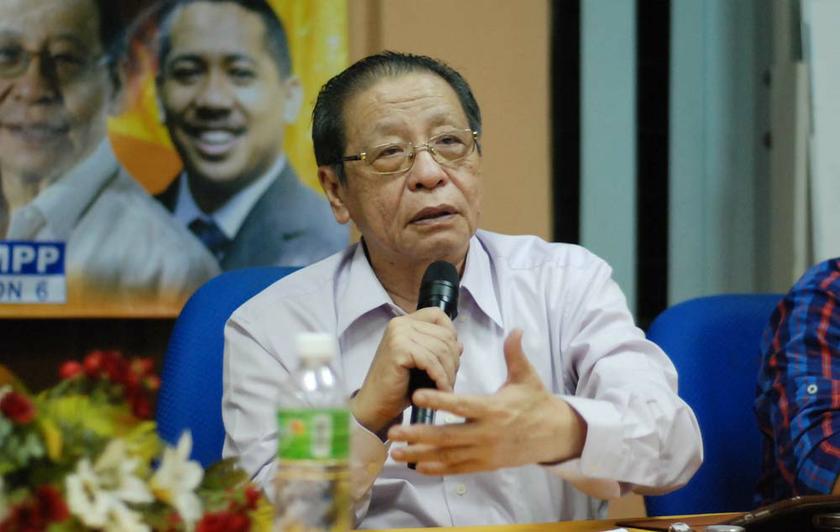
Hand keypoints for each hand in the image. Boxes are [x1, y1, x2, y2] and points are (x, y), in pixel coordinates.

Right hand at [351, 307, 461, 436]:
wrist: (375, 405)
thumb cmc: (398, 386)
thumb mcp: (422, 363)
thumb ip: (438, 350)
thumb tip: (460, 344)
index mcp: (404, 322)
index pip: (438, 315)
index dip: (451, 333)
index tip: (453, 356)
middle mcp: (400, 324)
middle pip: (444, 335)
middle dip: (453, 360)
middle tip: (450, 380)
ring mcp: (398, 334)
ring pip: (441, 349)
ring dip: (449, 372)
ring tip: (446, 388)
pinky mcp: (398, 349)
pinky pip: (431, 361)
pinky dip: (441, 378)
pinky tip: (442, 391)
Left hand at [387, 329, 586, 474]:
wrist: (554, 435)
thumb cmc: (537, 402)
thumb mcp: (528, 376)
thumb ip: (515, 354)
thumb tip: (516, 329)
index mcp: (494, 409)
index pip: (462, 405)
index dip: (438, 400)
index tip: (416, 395)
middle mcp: (487, 434)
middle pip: (447, 436)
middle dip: (418, 435)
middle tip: (393, 430)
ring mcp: (485, 453)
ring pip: (447, 456)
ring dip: (419, 454)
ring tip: (395, 451)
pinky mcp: (485, 465)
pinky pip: (457, 469)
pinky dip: (436, 469)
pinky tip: (415, 465)